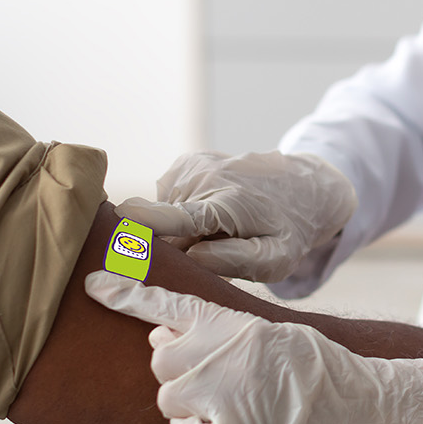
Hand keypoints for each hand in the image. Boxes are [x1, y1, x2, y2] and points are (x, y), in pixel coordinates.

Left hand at [85, 271, 422, 423]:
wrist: (357, 402)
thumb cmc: (313, 366)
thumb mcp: (265, 330)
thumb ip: (213, 330)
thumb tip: (159, 337)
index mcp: (227, 320)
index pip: (164, 302)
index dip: (122, 293)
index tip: (89, 283)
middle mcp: (216, 351)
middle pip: (158, 361)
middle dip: (178, 371)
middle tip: (220, 379)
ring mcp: (219, 393)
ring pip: (167, 400)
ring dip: (190, 407)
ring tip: (234, 405)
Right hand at [115, 151, 356, 283]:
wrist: (303, 186)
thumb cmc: (288, 231)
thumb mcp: (276, 258)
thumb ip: (237, 261)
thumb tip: (194, 258)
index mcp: (228, 205)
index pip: (181, 217)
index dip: (149, 222)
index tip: (119, 221)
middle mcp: (205, 177)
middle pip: (165, 229)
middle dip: (178, 248)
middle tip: (215, 251)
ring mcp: (193, 165)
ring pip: (164, 215)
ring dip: (183, 230)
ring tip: (219, 230)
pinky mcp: (186, 162)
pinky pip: (168, 199)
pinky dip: (181, 211)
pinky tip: (210, 213)